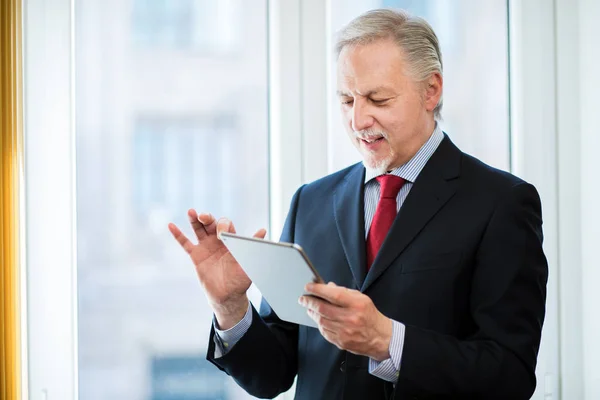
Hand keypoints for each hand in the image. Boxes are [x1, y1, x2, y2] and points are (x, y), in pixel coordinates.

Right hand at [168, 209, 266, 328]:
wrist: (228, 295)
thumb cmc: (241, 278)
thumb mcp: (248, 261)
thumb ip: (253, 245)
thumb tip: (263, 230)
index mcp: (231, 240)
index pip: (226, 225)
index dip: (224, 226)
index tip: (222, 235)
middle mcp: (218, 240)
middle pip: (211, 223)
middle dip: (208, 218)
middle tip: (204, 216)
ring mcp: (206, 247)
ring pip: (199, 229)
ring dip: (195, 220)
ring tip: (191, 212)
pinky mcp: (196, 256)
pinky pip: (185, 243)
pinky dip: (178, 235)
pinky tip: (171, 225)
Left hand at [299, 282, 392, 360]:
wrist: (380, 338)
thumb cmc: (370, 316)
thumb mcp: (361, 299)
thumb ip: (343, 292)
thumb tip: (327, 286)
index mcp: (357, 305)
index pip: (333, 294)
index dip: (318, 290)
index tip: (308, 287)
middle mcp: (350, 318)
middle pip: (322, 308)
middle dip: (309, 302)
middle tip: (303, 298)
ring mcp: (345, 332)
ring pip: (321, 320)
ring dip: (312, 313)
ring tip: (309, 307)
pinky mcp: (341, 342)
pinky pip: (324, 331)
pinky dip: (319, 324)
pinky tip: (319, 319)